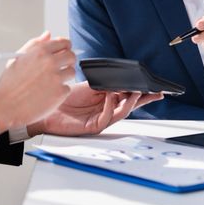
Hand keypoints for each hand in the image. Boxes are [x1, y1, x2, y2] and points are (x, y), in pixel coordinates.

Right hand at [0, 32, 75, 132]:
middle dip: (68, 61)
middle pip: (72, 56)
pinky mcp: (60, 92)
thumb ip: (35, 44)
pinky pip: (67, 88)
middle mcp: (50, 62)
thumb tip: (48, 35)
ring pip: (72, 72)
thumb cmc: (9, 84)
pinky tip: (47, 94)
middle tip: (62, 66)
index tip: (65, 51)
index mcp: (40, 51)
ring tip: (50, 83)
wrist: (6, 106)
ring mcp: (56, 77)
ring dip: (64, 76)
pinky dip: (60, 92)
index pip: (63, 43)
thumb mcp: (17, 58)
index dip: (66, 47)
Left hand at [27, 81, 162, 136]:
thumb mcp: (88, 86)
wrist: (47, 107)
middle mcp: (107, 110)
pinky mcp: (92, 127)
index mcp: (107, 100)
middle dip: (144, 100)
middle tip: (156, 93)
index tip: (156, 87)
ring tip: (136, 92)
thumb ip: (104, 84)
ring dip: (130, 102)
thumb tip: (120, 78)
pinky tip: (109, 96)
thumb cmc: (65, 98)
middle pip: (130, 106)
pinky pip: (106, 117)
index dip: (143, 92)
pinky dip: (109, 105)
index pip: (129, 95)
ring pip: (121, 113)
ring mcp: (101, 119)